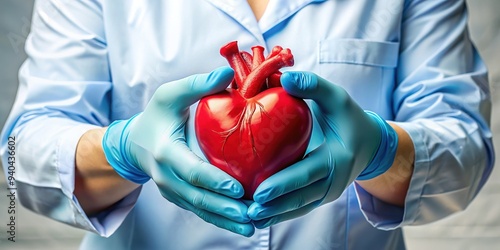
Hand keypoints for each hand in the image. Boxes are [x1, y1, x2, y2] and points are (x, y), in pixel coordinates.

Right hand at [102, 67, 254, 236]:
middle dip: (225, 209)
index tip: (237, 189)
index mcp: (165, 152)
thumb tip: (229, 74)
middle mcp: (166, 177)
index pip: (191, 170)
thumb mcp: (170, 94)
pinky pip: (200, 211)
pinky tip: (240, 225)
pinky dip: (219, 220)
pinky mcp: (178, 198)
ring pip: (200, 210)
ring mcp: (171, 191)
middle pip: (197, 198)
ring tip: (251, 226)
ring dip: (225, 220)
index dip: (213, 181)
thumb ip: (197, 85)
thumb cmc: (156, 116)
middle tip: (252, 215)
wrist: (134, 144)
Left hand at [247, 72, 397, 227]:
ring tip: (250, 219)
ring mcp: (328, 193)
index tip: (260, 192)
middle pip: (301, 198)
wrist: (370, 143)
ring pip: (299, 207)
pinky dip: (281, 215)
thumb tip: (284, 78)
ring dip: (275, 216)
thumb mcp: (336, 97)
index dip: (284, 184)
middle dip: (275, 207)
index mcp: (338, 158)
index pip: (307, 173)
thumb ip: (313, 86)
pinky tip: (261, 219)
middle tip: (249, 211)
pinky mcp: (321, 197)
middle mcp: (334, 181)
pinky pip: (300, 208)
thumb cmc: (348, 118)